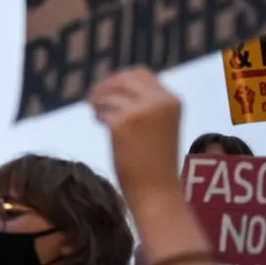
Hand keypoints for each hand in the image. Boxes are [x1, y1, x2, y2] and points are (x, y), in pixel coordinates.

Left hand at [89, 67, 181, 206]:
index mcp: (171, 100)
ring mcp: (141, 111)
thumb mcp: (159, 124)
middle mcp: (159, 101)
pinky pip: (102, 110)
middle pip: (123, 79)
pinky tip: (101, 124)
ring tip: (99, 115)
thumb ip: (145, 103)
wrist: (156, 190)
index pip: (140, 74)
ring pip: (109, 93)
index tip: (109, 90)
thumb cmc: (155, 161)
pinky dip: (98, 115)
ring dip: (99, 102)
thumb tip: (113, 86)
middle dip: (106, 86)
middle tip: (94, 99)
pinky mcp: (123, 123)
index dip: (120, 79)